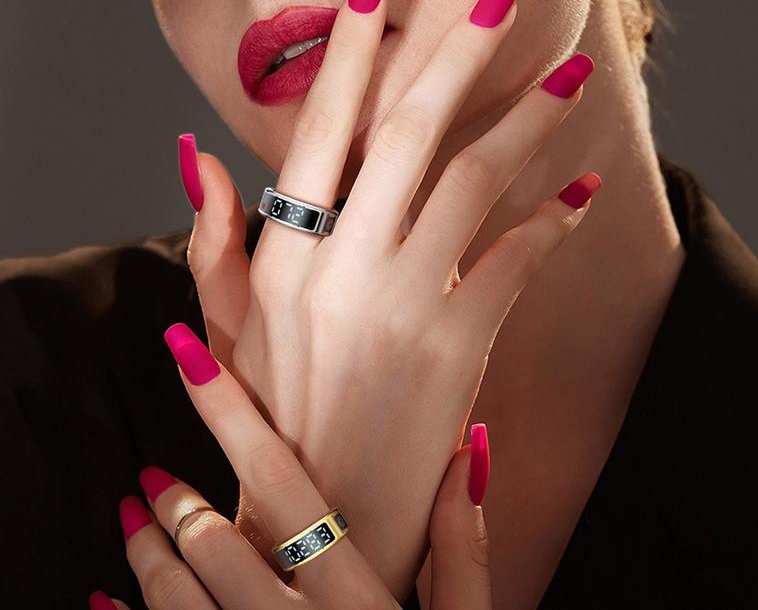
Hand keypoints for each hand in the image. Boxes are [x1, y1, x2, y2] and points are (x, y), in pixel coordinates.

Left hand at [92, 323, 492, 609]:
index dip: (230, 409)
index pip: (283, 480)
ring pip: (174, 600)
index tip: (188, 352)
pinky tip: (109, 597)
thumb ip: (465, 544)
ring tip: (133, 515)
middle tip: (152, 475)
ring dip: (144, 550)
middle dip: (174, 497)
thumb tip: (469, 446)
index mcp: (358, 597)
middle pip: (214, 541)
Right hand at [180, 0, 597, 598]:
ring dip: (528, 118)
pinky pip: (514, 261)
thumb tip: (196, 154)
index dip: (354, 39)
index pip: (321, 120)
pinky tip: (582, 186)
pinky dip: (552, 220)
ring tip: (570, 68)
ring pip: (475, 180)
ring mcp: (404, 301)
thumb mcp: (223, 323)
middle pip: (411, 128)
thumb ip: (211, 238)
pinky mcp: (457, 343)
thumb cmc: (268, 409)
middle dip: (460, 44)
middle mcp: (343, 262)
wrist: (326, 507)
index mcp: (284, 250)